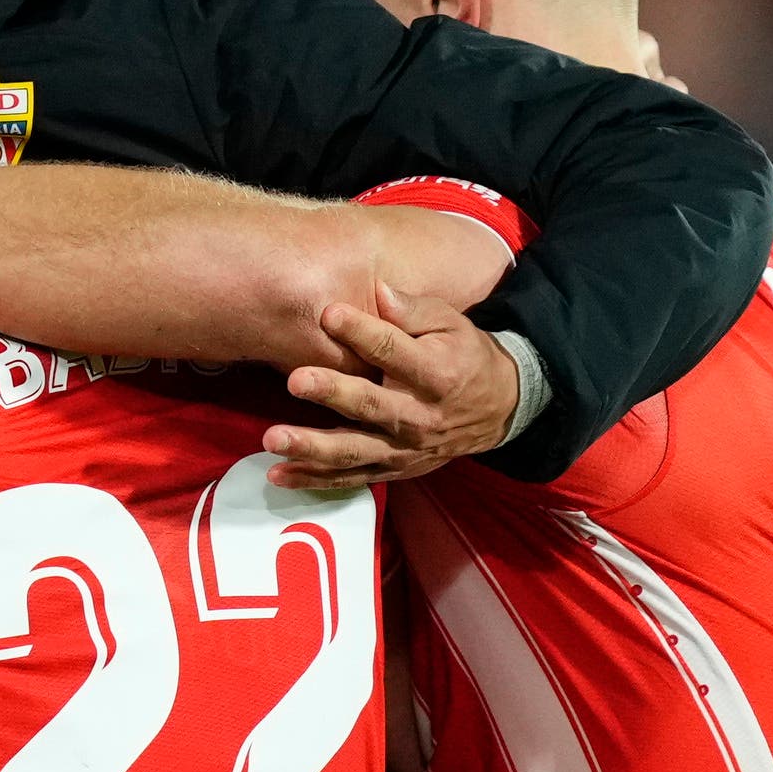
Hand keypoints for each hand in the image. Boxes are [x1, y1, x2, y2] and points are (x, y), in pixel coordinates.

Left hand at [265, 286, 520, 489]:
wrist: (498, 409)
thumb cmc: (464, 356)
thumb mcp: (451, 325)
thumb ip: (413, 310)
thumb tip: (378, 291)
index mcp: (437, 375)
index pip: (395, 352)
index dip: (362, 333)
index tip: (329, 313)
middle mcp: (420, 417)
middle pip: (371, 407)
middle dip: (333, 394)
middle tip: (296, 380)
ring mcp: (404, 449)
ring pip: (354, 452)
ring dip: (312, 448)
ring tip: (273, 439)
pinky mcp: (392, 469)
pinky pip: (350, 479)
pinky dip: (314, 480)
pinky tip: (277, 474)